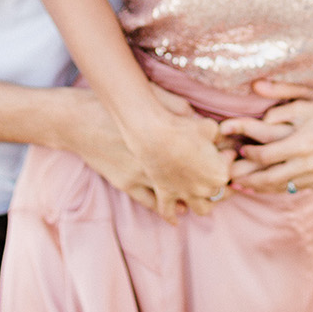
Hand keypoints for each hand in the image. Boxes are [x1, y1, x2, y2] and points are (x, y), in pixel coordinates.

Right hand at [67, 85, 230, 219]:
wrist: (82, 122)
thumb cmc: (120, 105)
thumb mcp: (159, 99)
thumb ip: (185, 112)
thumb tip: (206, 122)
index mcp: (174, 142)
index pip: (210, 158)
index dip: (223, 162)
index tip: (230, 161)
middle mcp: (163, 164)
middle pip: (199, 184)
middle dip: (213, 187)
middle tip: (223, 189)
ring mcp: (146, 177)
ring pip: (178, 199)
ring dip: (194, 202)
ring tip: (204, 202)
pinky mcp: (129, 184)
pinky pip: (153, 203)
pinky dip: (168, 209)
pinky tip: (177, 211)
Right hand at [119, 93, 232, 222]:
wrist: (153, 133)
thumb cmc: (182, 127)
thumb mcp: (209, 127)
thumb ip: (220, 136)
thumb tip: (224, 140)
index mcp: (219, 173)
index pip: (230, 169)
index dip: (227, 157)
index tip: (223, 150)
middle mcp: (204, 189)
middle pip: (218, 191)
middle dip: (219, 181)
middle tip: (215, 169)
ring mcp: (184, 194)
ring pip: (201, 209)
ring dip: (204, 203)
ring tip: (202, 194)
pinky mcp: (164, 194)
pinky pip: (168, 211)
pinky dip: (172, 215)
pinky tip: (176, 217)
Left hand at [219, 80, 312, 194]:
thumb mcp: (306, 97)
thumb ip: (280, 93)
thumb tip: (254, 85)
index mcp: (303, 142)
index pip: (265, 155)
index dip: (248, 155)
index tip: (239, 149)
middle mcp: (311, 163)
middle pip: (269, 178)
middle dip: (247, 179)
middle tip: (230, 177)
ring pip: (281, 187)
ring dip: (260, 187)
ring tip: (243, 185)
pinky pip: (296, 188)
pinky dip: (279, 187)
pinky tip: (266, 185)